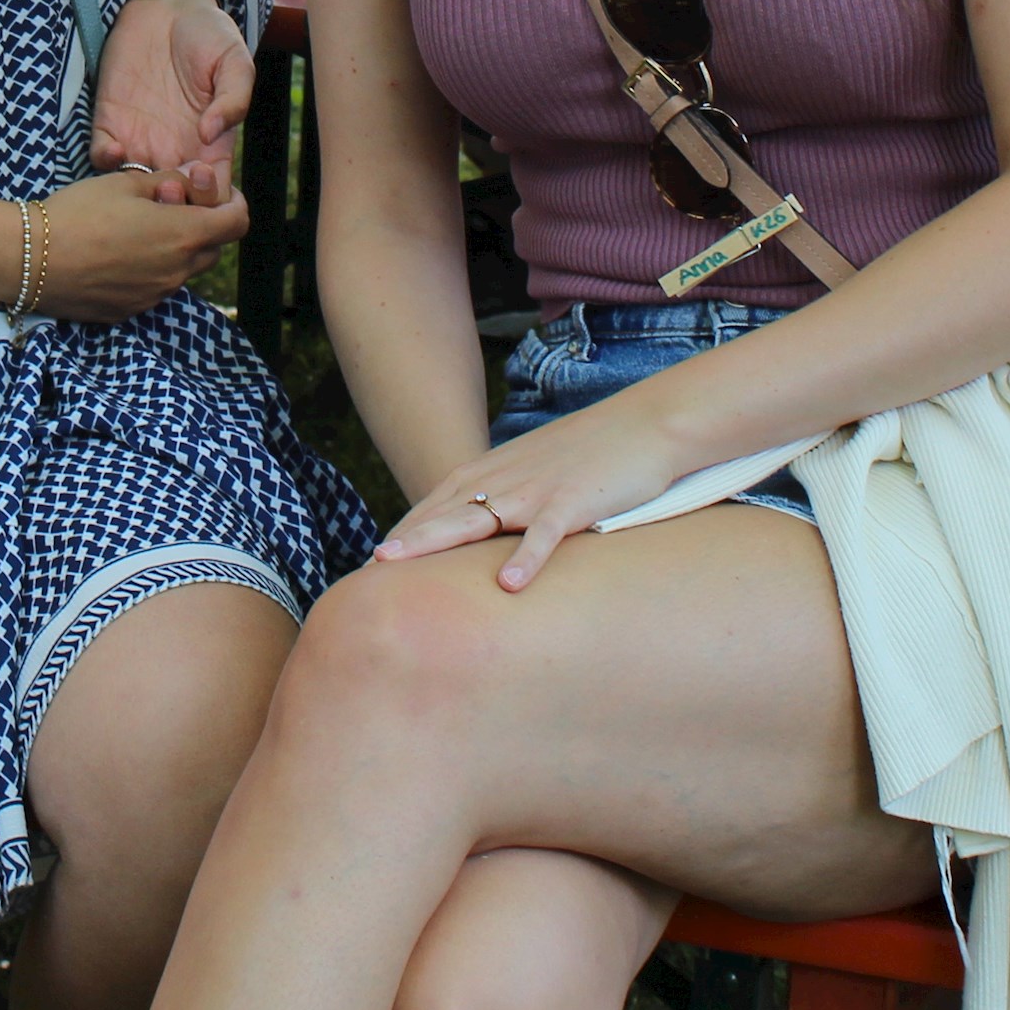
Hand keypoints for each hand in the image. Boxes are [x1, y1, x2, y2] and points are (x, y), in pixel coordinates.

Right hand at [32, 164, 251, 322]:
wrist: (29, 259)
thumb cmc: (78, 213)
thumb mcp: (125, 184)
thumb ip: (170, 180)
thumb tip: (194, 178)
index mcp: (182, 235)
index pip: (237, 223)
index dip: (233, 203)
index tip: (214, 192)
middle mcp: (176, 272)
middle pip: (213, 248)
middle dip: (202, 224)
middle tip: (169, 204)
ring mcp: (154, 296)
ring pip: (183, 270)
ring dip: (175, 249)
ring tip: (137, 228)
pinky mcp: (131, 311)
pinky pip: (155, 288)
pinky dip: (150, 269)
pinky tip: (117, 253)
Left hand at [90, 0, 253, 200]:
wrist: (168, 5)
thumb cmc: (209, 34)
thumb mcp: (235, 60)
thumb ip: (234, 98)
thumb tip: (214, 132)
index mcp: (210, 143)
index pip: (211, 191)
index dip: (206, 199)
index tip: (198, 177)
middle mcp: (175, 149)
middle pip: (171, 200)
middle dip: (167, 206)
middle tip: (165, 190)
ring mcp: (141, 138)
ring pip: (135, 186)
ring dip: (134, 192)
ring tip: (139, 174)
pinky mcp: (110, 120)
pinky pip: (102, 156)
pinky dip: (104, 161)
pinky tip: (114, 148)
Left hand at [375, 387, 698, 593]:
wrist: (646, 425)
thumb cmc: (592, 454)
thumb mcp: (534, 470)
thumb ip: (503, 496)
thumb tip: (479, 531)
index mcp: (493, 471)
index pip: (434, 505)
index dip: (404, 533)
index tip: (371, 565)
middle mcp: (504, 479)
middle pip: (441, 512)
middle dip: (401, 540)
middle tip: (363, 569)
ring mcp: (536, 490)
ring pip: (476, 519)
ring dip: (433, 540)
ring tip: (397, 565)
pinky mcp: (573, 503)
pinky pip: (545, 534)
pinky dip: (527, 557)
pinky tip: (511, 585)